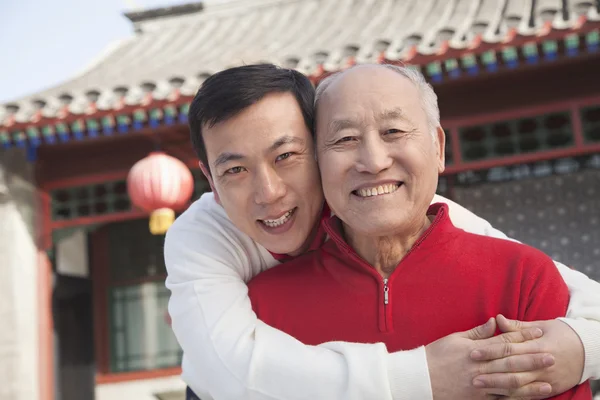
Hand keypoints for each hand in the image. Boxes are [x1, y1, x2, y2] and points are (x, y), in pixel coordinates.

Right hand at [426, 317, 551, 399]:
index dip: (522, 337)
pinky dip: (516, 399)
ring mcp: (480, 386)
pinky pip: (501, 399)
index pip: (503, 342)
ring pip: (509, 384)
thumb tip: (495, 321)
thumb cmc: (436, 356)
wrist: (421, 379)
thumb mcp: (454, 339)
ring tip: (547, 381)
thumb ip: (477, 332)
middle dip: (532, 359)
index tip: (538, 333)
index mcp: (474, 350)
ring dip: (530, 383)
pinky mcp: (478, 399)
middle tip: (551, 356)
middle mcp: (479, 368)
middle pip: (511, 363)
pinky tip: (529, 398)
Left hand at [471, 315, 584, 398]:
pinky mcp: (551, 389)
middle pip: (511, 368)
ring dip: (497, 386)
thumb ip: (517, 326)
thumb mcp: (541, 326)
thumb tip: (497, 319)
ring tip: (479, 386)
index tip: (473, 352)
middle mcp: (542, 363)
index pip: (509, 348)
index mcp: (538, 344)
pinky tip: (497, 397)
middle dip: (490, 371)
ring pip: (519, 384)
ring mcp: (547, 378)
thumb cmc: (562, 334)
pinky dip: (513, 397)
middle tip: (471, 373)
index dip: (490, 350)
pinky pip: (529, 395)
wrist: (589, 351)